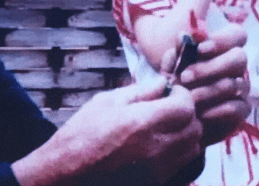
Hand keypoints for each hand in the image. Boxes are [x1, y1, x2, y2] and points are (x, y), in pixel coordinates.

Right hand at [13, 79, 201, 185]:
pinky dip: (177, 153)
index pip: (186, 107)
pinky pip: (180, 165)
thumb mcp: (106, 102)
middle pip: (195, 129)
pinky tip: (158, 145)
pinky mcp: (155, 183)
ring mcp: (156, 171)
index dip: (182, 96)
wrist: (63, 177)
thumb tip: (164, 82)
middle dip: (186, 115)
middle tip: (169, 109)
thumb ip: (140, 91)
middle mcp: (155, 149)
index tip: (170, 93)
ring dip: (185, 135)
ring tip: (164, 127)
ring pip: (192, 149)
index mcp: (142, 123)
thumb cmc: (80, 136)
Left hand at [170, 24, 250, 146]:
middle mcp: (237, 65)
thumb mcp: (172, 64)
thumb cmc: (176, 80)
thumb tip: (183, 37)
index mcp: (225, 47)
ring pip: (234, 84)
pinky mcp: (241, 110)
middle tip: (185, 77)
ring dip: (208, 91)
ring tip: (186, 97)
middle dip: (211, 67)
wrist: (174, 113)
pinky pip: (237, 108)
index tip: (199, 49)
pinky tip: (199, 114)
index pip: (236, 34)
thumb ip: (179, 50)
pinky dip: (216, 111)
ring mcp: (241, 87)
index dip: (221, 40)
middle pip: (239, 58)